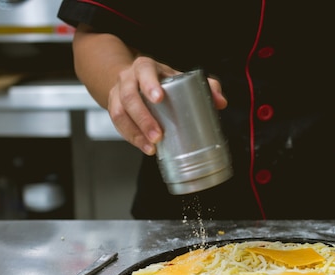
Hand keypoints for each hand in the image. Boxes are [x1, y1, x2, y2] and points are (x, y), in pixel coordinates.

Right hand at [107, 57, 227, 154]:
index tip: (159, 98)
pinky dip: (131, 138)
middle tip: (158, 135)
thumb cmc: (161, 81)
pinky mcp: (113, 109)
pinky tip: (145, 147)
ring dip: (135, 132)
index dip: (149, 84)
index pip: (145, 71)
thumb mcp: (180, 78)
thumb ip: (204, 87)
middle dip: (143, 118)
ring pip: (119, 113)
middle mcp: (128, 79)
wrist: (134, 79)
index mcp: (145, 67)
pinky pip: (118, 125)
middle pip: (130, 97)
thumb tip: (221, 102)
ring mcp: (117, 94)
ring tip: (151, 147)